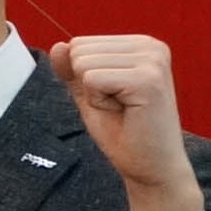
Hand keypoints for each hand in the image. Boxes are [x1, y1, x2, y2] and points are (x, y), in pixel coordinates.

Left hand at [50, 36, 204, 210]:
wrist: (151, 167)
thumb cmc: (123, 131)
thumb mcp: (88, 93)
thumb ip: (72, 68)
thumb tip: (58, 46)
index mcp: (141, 44)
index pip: (79, 43)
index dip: (85, 78)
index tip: (114, 97)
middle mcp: (151, 46)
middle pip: (79, 50)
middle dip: (88, 85)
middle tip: (118, 106)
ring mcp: (152, 61)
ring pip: (82, 64)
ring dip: (94, 94)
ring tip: (123, 109)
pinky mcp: (148, 80)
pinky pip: (91, 80)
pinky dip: (99, 102)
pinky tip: (126, 113)